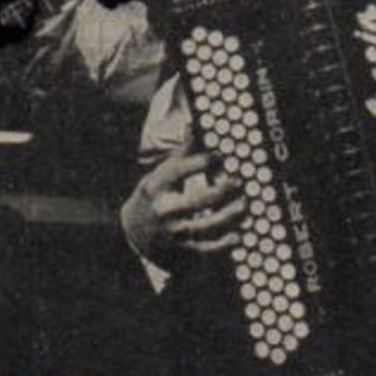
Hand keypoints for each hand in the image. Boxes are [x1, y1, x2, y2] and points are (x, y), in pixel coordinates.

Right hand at [121, 148, 246, 268]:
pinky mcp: (181, 250)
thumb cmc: (152, 197)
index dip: (202, 162)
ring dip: (229, 215)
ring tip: (243, 204)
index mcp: (157, 187)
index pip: (180, 170)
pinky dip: (224, 244)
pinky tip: (237, 235)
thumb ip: (179, 154)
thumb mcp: (158, 174)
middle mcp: (164, 210)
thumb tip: (192, 126)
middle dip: (222, 190)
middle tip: (238, 181)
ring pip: (207, 226)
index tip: (219, 156)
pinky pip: (206, 249)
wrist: (132, 233)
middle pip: (197, 200)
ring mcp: (173, 232)